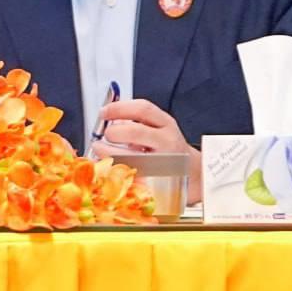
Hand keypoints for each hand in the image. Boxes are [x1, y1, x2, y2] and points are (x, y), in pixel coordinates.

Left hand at [88, 98, 202, 204]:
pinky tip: (109, 166)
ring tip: (99, 148)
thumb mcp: (159, 128)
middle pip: (135, 132)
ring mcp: (162, 162)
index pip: (142, 109)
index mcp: (166, 123)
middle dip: (114, 132)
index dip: (119, 108)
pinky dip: (115, 170)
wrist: (192, 173)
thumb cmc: (168, 148)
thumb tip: (108, 118)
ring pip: (131, 157)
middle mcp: (167, 141)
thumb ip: (137, 121)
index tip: (104, 112)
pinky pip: (131, 176)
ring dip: (108, 152)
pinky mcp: (156, 182)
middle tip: (105, 134)